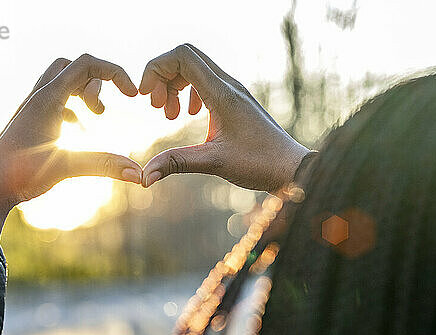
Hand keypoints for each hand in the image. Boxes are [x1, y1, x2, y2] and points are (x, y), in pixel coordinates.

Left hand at [0, 54, 141, 237]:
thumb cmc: (18, 175)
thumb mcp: (66, 167)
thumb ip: (103, 165)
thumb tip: (139, 175)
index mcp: (48, 99)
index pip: (86, 64)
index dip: (114, 73)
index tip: (132, 95)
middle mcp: (38, 98)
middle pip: (72, 67)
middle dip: (96, 81)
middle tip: (103, 110)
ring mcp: (31, 110)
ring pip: (61, 83)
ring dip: (83, 94)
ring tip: (96, 118)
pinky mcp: (28, 124)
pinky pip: (54, 102)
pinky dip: (72, 109)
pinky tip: (76, 132)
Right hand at [139, 44, 308, 190]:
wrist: (290, 169)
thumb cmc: (259, 164)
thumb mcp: (214, 163)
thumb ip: (176, 163)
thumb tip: (144, 176)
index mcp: (222, 93)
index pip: (182, 56)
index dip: (157, 69)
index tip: (146, 97)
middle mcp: (228, 85)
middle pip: (185, 57)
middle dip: (163, 77)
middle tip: (156, 108)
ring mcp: (233, 91)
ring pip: (194, 69)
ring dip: (175, 86)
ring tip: (169, 116)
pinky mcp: (235, 100)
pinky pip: (205, 82)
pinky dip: (188, 92)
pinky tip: (187, 115)